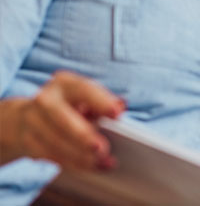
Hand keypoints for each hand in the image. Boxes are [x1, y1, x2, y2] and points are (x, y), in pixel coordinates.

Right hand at [0, 70, 125, 169]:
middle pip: (63, 119)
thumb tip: (121, 105)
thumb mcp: (86, 98)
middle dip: (83, 135)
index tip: (117, 114)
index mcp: (65, 83)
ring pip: (56, 142)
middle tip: (102, 149)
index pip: (84, 90)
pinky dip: (73, 164)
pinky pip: (51, 156)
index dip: (101, 102)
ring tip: (104, 162)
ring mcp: (32, 121)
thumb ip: (103, 102)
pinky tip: (92, 167)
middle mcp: (46, 99)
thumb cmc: (70, 106)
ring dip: (81, 156)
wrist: (28, 117)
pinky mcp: (27, 141)